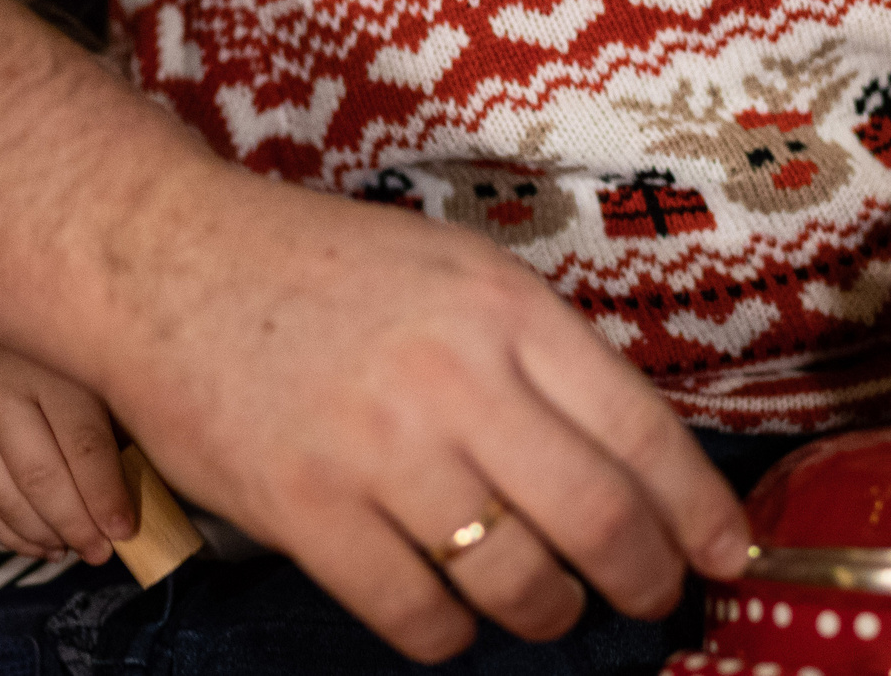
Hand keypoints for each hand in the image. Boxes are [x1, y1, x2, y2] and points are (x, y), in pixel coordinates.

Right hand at [0, 341, 133, 562]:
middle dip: (74, 525)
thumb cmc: (58, 370)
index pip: (82, 443)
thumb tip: (140, 502)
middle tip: (99, 552)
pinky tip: (39, 544)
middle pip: (39, 476)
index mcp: (50, 369)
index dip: (104, 493)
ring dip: (41, 535)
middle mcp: (0, 393)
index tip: (124, 530)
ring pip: (3, 497)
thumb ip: (116, 429)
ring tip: (70, 550)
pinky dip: (9, 534)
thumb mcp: (90, 379)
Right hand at [91, 170, 752, 662]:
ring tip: (543, 606)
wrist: (164, 257)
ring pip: (514, 580)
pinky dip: (449, 634)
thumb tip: (627, 457)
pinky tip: (449, 616)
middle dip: (643, 579)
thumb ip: (535, 352)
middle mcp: (456, 377)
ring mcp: (378, 447)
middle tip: (649, 597)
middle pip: (598, 519)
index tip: (726, 555)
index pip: (640, 429)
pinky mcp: (305, 508)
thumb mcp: (451, 272)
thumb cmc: (316, 267)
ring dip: (545, 612)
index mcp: (504, 307)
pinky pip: (415, 614)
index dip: (697, 511)